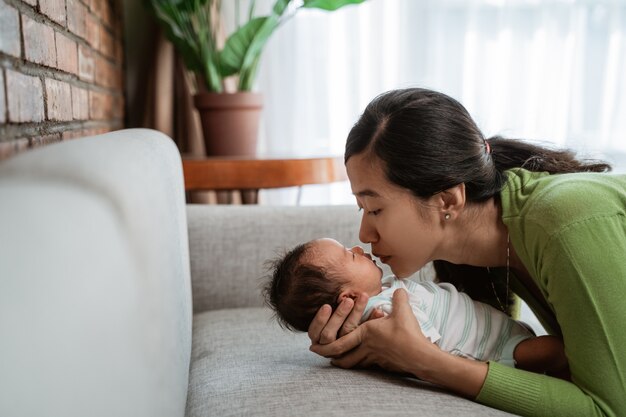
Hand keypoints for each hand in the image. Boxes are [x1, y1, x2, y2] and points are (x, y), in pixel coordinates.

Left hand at [310, 289, 435, 372]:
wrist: (421, 357)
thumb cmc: (409, 334)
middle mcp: (366, 347)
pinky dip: (358, 363)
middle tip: (319, 354)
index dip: (325, 346)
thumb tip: (399, 287)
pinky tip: (359, 361)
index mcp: (366, 333)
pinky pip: (365, 364)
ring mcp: (373, 357)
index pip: (340, 342)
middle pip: (341, 356)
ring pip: (352, 362)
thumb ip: (398, 297)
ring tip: (335, 359)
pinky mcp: (382, 364)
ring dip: (342, 361)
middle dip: (329, 355)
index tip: (313, 347)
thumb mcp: (403, 311)